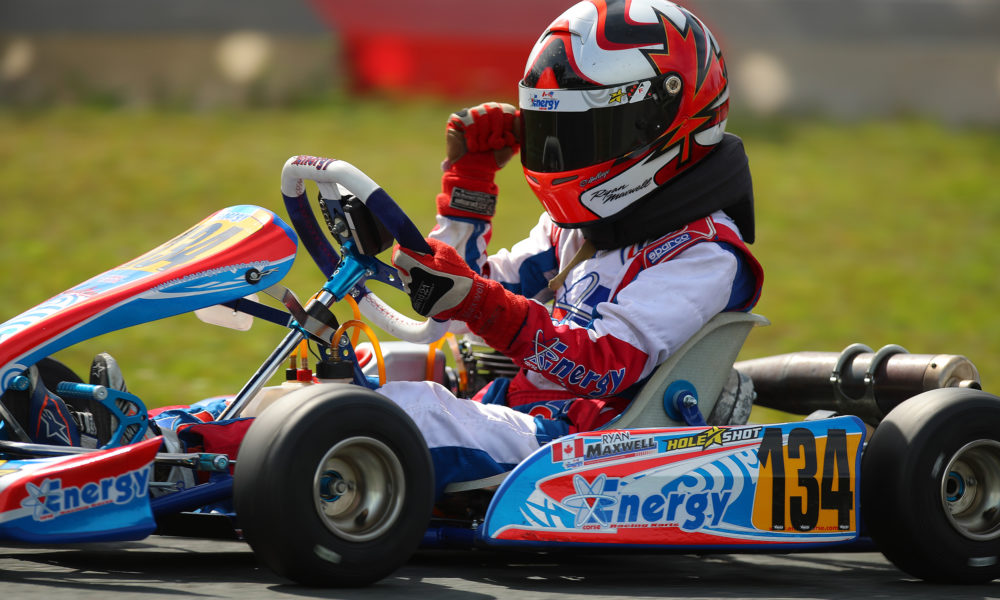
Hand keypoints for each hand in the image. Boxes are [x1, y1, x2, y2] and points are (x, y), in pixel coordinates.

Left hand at [392, 238, 528, 348]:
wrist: (469, 298)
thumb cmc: (459, 273)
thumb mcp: (447, 251)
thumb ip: (428, 243)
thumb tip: (415, 244)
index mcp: (419, 267)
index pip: (397, 256)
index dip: (402, 253)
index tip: (408, 253)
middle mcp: (415, 283)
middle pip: (401, 271)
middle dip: (410, 267)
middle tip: (427, 268)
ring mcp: (416, 297)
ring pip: (407, 284)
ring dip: (415, 280)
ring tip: (433, 280)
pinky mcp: (419, 307)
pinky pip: (414, 296)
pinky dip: (421, 292)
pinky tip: (434, 291)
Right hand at [437, 102, 520, 221]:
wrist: (475, 172)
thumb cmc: (492, 159)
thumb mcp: (510, 147)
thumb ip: (518, 132)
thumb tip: (520, 116)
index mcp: (501, 115)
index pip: (508, 110)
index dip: (508, 125)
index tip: (505, 140)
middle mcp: (486, 111)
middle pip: (495, 109)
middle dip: (496, 131)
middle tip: (492, 145)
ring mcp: (471, 113)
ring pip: (481, 114)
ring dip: (483, 137)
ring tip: (481, 148)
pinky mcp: (456, 118)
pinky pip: (467, 119)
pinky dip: (472, 136)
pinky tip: (472, 146)